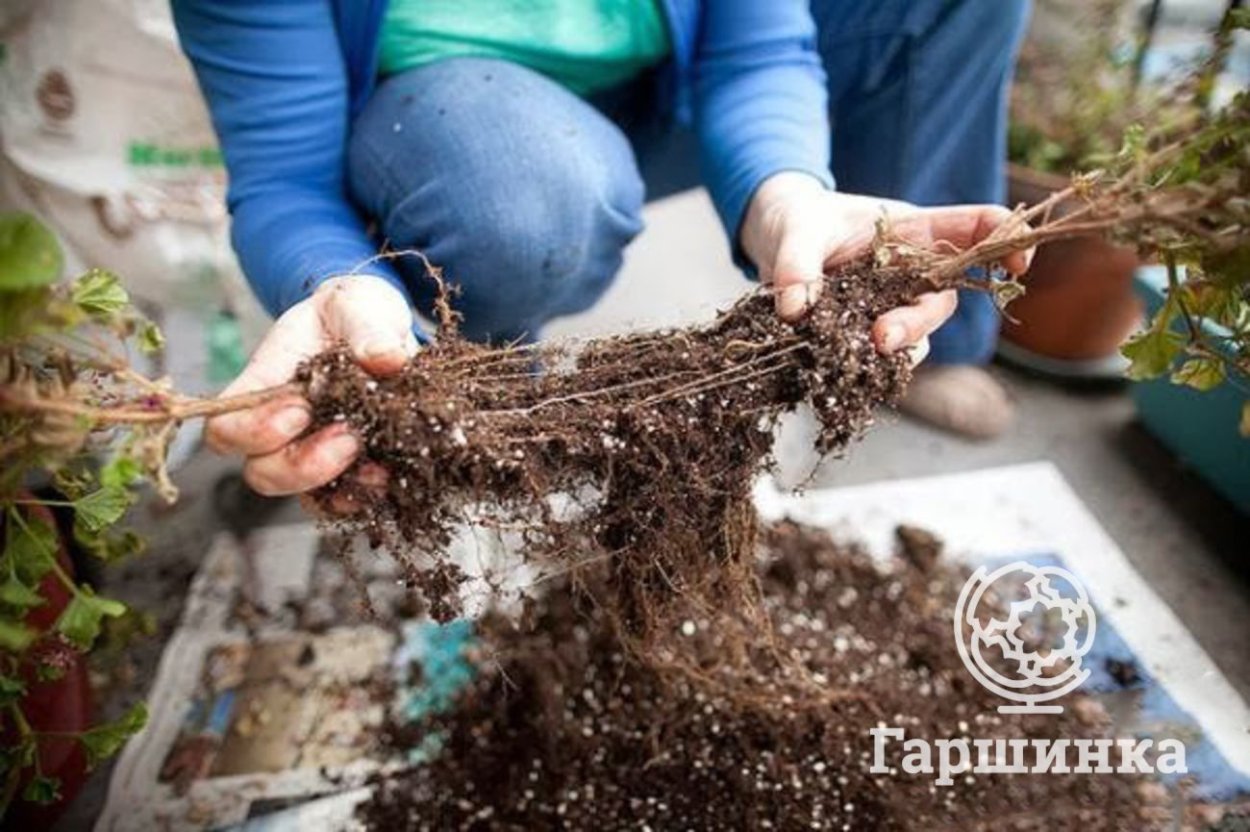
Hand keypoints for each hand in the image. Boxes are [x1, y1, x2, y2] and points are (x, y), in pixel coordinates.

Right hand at [206, 275, 417, 495]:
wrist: (378, 330)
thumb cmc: (350, 314)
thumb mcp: (356, 306)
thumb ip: (367, 329)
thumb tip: (386, 357)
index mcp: (263, 386)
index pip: (226, 428)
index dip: (254, 431)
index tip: (300, 408)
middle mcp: (280, 429)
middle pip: (262, 472)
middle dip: (301, 465)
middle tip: (348, 438)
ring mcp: (313, 452)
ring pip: (304, 496)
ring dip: (338, 487)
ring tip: (377, 467)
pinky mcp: (350, 467)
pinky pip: (345, 499)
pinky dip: (365, 496)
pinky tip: (391, 478)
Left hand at [740, 172, 1032, 361]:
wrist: (775, 241)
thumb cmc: (797, 222)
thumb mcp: (793, 232)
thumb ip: (796, 265)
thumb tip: (795, 309)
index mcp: (911, 230)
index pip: (974, 228)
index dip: (1004, 242)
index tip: (1018, 264)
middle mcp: (912, 271)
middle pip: (940, 299)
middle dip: (917, 321)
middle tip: (883, 339)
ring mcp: (892, 305)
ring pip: (915, 336)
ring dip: (895, 350)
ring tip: (862, 355)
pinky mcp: (866, 333)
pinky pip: (881, 359)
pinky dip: (868, 367)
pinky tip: (844, 371)